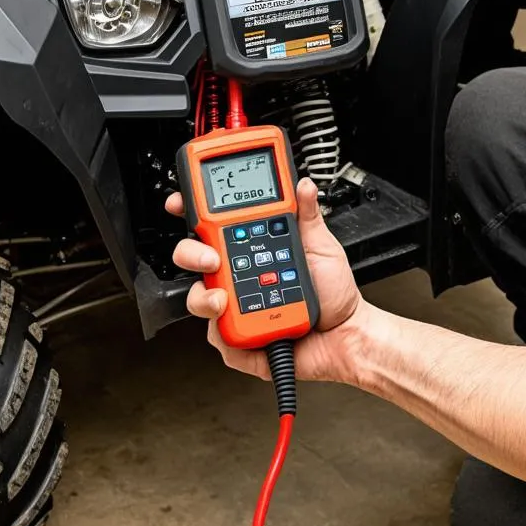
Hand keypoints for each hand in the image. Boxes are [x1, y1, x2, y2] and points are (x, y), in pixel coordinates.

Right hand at [166, 178, 364, 383]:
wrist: (345, 334)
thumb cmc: (333, 292)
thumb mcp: (322, 246)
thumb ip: (308, 216)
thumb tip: (305, 185)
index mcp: (252, 249)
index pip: (212, 227)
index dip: (190, 213)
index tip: (179, 203)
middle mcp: (238, 276)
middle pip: (194, 260)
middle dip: (192, 254)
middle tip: (212, 258)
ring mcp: (235, 307)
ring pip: (198, 300)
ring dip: (207, 299)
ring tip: (226, 300)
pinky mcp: (239, 340)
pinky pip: (218, 337)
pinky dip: (228, 334)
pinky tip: (246, 327)